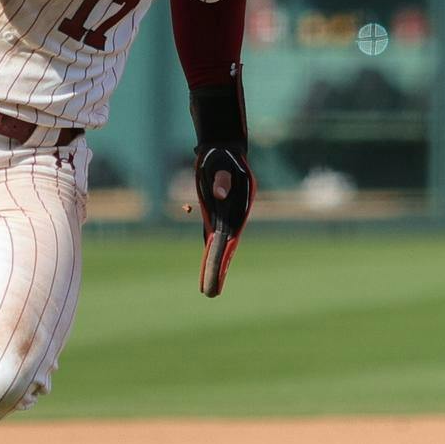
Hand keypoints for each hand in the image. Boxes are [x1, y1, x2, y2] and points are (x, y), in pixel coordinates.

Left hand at [194, 145, 253, 296]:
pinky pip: (211, 237)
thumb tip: (217, 194)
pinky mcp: (215, 214)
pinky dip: (209, 253)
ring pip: (218, 246)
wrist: (224, 148)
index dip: (221, 258)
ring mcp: (225, 216)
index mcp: (238, 207)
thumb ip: (221, 178)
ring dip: (214, 266)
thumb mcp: (221, 162)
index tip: (215, 273)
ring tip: (208, 290)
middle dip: (217, 271)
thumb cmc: (222, 154)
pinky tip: (207, 268)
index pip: (228, 238)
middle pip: (224, 248)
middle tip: (209, 295)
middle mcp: (233, 216)